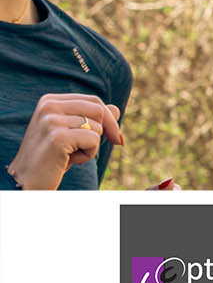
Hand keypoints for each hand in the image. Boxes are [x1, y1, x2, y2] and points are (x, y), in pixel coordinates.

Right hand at [6, 93, 122, 189]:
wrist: (26, 182)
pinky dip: (88, 155)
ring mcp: (51, 120)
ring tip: (67, 155)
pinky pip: (94, 140)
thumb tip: (116, 109)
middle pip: (99, 110)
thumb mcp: (72, 134)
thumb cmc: (51, 158)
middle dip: (103, 131)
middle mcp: (48, 106)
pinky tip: (67, 161)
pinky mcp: (58, 137)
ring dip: (90, 147)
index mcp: (50, 101)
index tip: (114, 136)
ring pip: (97, 127)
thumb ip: (91, 119)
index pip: (94, 100)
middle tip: (83, 149)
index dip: (109, 119)